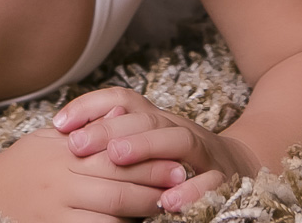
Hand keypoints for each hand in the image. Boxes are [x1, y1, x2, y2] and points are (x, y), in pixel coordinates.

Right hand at [0, 122, 186, 222]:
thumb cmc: (21, 165)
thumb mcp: (46, 138)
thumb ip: (82, 128)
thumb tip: (121, 111)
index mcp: (61, 153)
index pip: (113, 154)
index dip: (148, 159)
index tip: (176, 159)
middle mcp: (60, 181)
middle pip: (118, 184)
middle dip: (154, 185)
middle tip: (183, 184)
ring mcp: (56, 210)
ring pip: (112, 214)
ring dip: (144, 213)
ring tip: (169, 209)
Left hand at [53, 88, 260, 212]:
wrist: (244, 168)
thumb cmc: (176, 161)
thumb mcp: (143, 146)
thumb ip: (112, 139)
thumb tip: (64, 136)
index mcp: (155, 118)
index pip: (121, 99)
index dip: (89, 107)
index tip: (58, 124)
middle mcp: (178, 128)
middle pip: (145, 118)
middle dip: (110, 128)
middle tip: (78, 144)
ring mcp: (205, 152)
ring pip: (178, 139)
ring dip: (146, 146)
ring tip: (116, 156)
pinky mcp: (226, 179)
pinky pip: (211, 181)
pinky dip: (191, 190)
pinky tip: (167, 201)